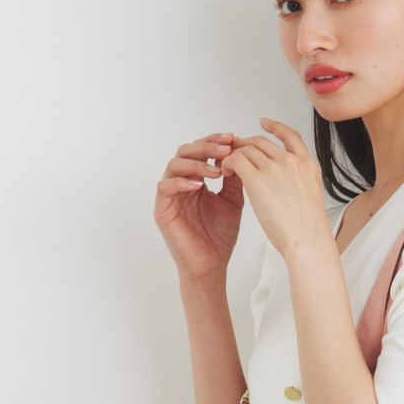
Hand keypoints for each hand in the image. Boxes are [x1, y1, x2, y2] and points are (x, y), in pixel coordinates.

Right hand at [154, 132, 244, 282]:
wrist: (212, 266)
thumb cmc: (219, 238)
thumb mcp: (233, 201)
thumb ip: (235, 179)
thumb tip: (241, 153)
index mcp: (197, 180)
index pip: (201, 151)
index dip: (215, 141)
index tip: (233, 137)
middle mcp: (181, 184)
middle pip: (186, 151)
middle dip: (207, 147)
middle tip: (226, 148)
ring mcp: (170, 196)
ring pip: (175, 165)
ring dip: (197, 163)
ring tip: (216, 171)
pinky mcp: (162, 209)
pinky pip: (165, 187)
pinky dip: (182, 182)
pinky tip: (199, 185)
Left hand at [221, 119, 329, 259]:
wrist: (308, 241)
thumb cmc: (309, 230)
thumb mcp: (311, 198)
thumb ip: (299, 184)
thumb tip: (286, 187)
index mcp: (307, 165)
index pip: (290, 136)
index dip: (276, 127)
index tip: (265, 123)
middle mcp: (291, 162)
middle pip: (261, 142)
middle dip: (244, 144)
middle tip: (233, 151)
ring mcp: (275, 169)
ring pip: (246, 149)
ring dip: (233, 154)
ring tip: (225, 166)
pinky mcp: (258, 180)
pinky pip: (235, 161)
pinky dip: (227, 163)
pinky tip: (225, 172)